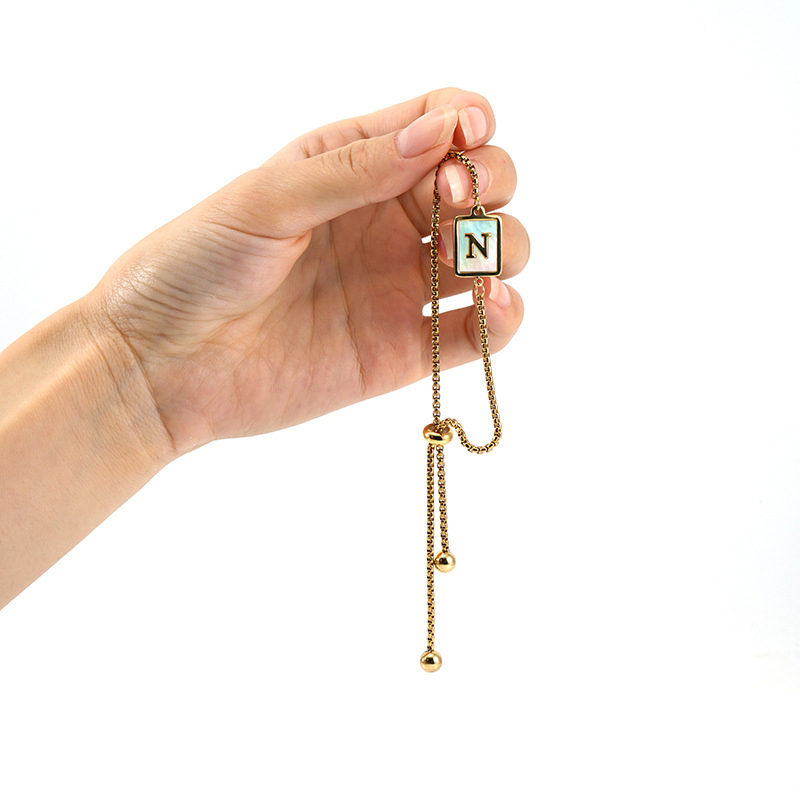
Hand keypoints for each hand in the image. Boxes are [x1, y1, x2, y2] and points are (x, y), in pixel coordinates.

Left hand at [84, 87, 527, 453]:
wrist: (164, 364)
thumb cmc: (197, 264)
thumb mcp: (267, 197)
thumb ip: (356, 168)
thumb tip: (442, 130)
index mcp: (355, 168)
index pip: (441, 125)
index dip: (469, 122)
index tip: (467, 136)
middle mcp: (388, 223)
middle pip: (483, 188)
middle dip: (490, 187)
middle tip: (446, 206)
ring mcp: (400, 288)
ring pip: (493, 255)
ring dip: (504, 248)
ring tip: (467, 264)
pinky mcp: (404, 350)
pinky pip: (477, 333)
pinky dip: (503, 318)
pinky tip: (493, 305)